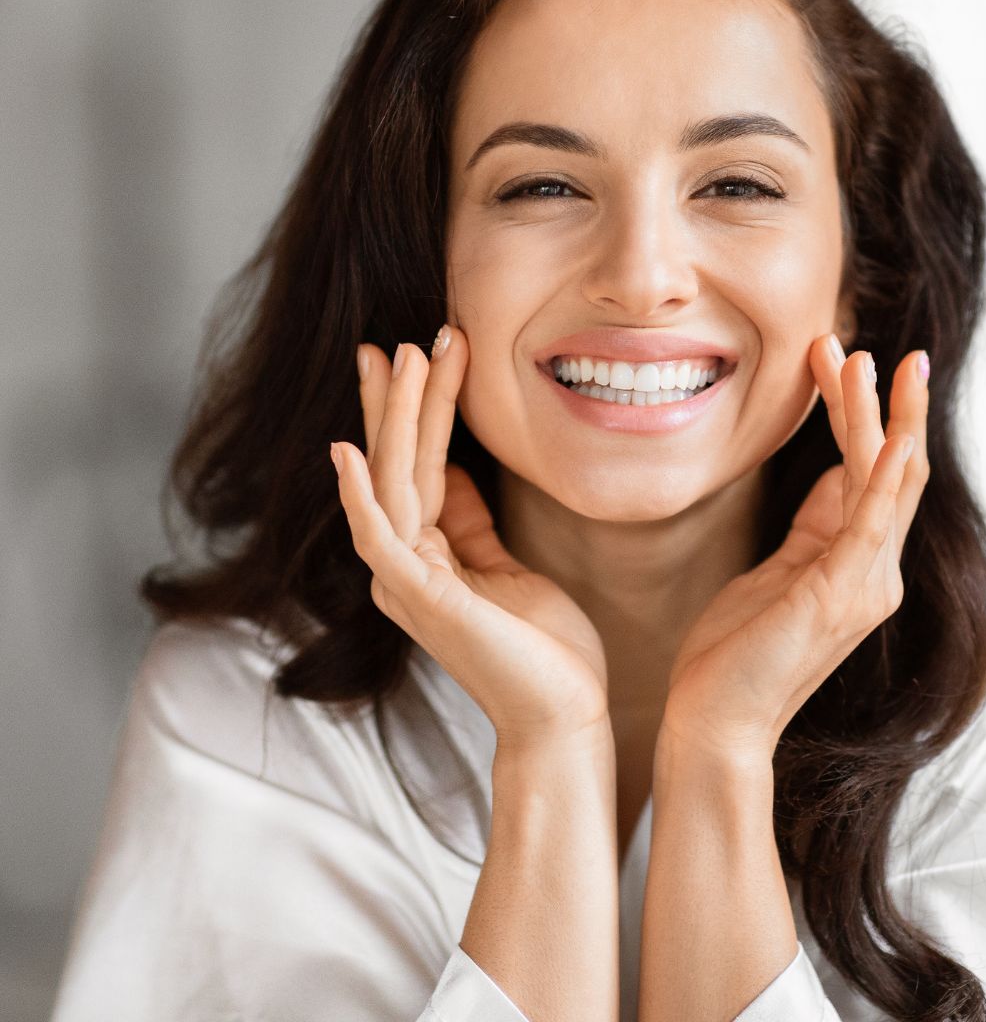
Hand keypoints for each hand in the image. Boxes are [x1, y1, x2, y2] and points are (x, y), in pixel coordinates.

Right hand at [330, 328, 610, 752]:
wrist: (564, 717)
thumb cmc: (543, 648)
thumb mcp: (507, 566)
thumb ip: (472, 523)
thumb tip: (455, 473)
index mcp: (425, 558)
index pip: (413, 468)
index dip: (411, 411)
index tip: (417, 353)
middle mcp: (404, 567)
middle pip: (394, 466)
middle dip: (396, 400)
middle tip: (397, 340)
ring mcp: (407, 584)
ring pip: (391, 484)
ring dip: (395, 419)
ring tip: (403, 358)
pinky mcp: (422, 600)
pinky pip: (382, 537)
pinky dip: (362, 494)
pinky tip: (350, 450)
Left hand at [658, 338, 928, 762]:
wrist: (715, 724)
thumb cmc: (734, 654)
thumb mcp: (777, 572)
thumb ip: (814, 527)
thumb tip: (837, 476)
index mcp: (858, 565)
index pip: (868, 473)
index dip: (856, 414)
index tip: (835, 360)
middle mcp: (876, 573)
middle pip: (889, 467)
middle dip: (877, 402)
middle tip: (862, 344)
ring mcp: (868, 584)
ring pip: (888, 479)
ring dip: (880, 415)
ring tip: (867, 358)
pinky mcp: (845, 592)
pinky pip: (875, 517)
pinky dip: (886, 468)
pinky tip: (892, 427)